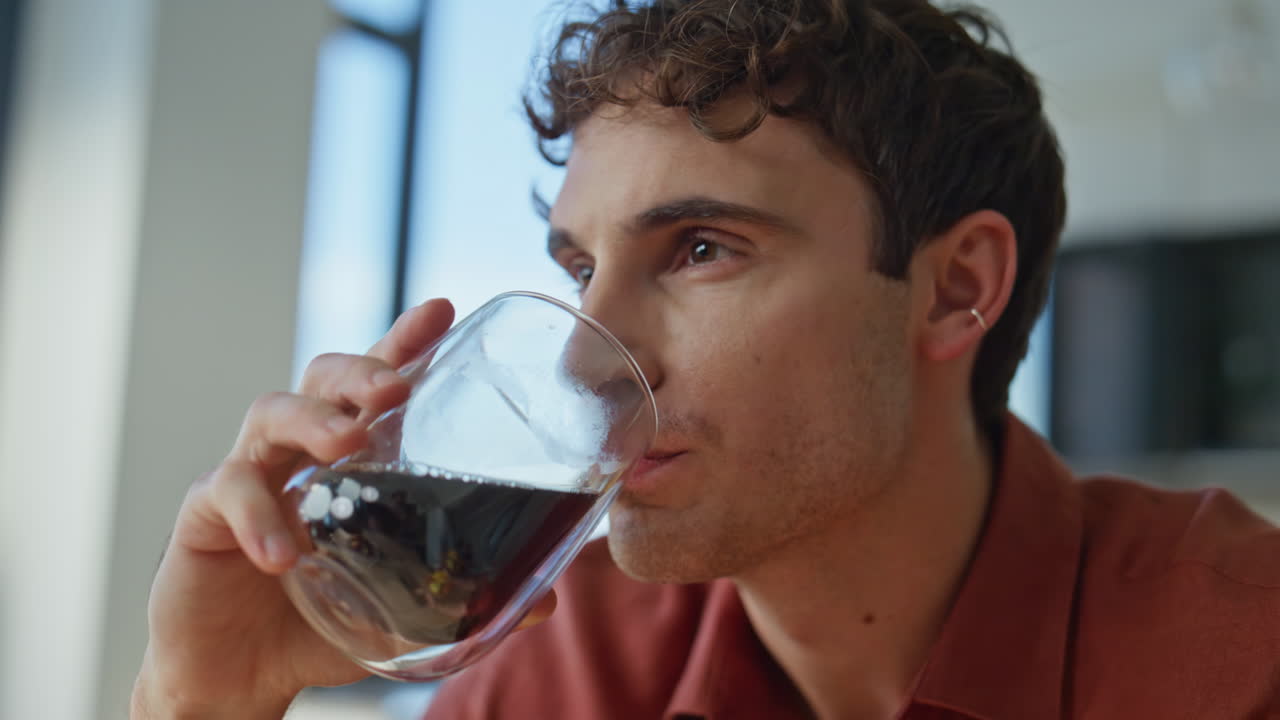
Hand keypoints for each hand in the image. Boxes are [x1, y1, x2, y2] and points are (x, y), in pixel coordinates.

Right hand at [132, 299, 553, 718]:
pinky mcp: (206, 514)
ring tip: (345, 442)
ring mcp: (251, 474)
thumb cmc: (320, 621)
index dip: (405, 342)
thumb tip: (544, 601)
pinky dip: (259, 517)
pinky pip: (228, 494)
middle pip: (324, 377)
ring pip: (272, 412)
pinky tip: (284, 553)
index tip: (443, 311)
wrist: (240, 674)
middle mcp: (301, 451)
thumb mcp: (399, 610)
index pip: (378, 385)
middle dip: (361, 370)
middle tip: (394, 387)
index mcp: (350, 457)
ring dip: (312, 420)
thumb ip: (460, 599)